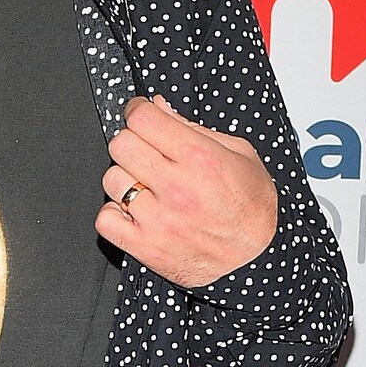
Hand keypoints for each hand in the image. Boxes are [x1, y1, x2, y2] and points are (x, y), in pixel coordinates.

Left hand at [98, 97, 277, 286]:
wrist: (259, 259)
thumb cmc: (253, 208)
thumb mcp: (239, 154)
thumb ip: (194, 128)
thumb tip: (159, 107)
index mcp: (199, 158)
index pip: (143, 119)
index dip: (139, 111)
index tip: (141, 115)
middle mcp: (176, 188)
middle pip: (121, 144)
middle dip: (132, 142)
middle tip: (146, 151)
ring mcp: (158, 220)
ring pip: (111, 179)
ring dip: (125, 178)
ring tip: (145, 185)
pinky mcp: (146, 247)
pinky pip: (105, 219)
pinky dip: (114, 213)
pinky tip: (134, 211)